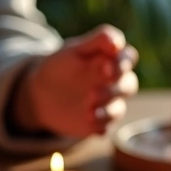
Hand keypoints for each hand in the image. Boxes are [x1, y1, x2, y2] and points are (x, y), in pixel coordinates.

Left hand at [12, 24, 138, 137]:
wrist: (42, 93)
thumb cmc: (62, 65)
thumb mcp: (74, 50)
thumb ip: (96, 43)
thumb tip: (116, 43)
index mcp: (112, 60)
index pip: (127, 58)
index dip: (121, 62)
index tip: (105, 66)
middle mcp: (116, 83)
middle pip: (128, 85)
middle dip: (114, 88)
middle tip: (93, 90)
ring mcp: (108, 105)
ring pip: (118, 109)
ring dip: (107, 109)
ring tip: (87, 107)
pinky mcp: (99, 123)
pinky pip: (105, 127)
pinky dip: (98, 126)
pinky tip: (88, 122)